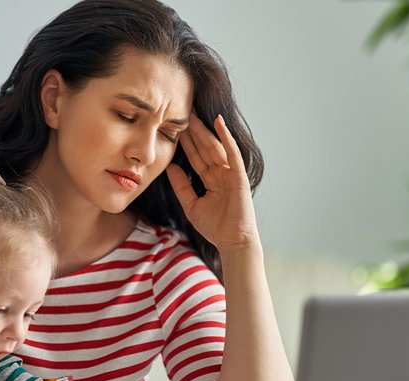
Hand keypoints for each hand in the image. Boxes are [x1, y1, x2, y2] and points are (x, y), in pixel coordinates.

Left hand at [166, 115, 259, 249]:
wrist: (232, 241)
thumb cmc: (215, 227)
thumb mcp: (191, 205)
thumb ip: (181, 186)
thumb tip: (170, 167)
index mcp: (211, 180)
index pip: (196, 157)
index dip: (185, 143)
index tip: (174, 127)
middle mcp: (221, 173)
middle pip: (204, 148)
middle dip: (193, 131)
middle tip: (181, 112)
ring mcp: (230, 173)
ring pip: (214, 147)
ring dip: (204, 130)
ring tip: (193, 114)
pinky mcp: (239, 175)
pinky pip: (231, 152)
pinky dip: (225, 137)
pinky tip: (218, 122)